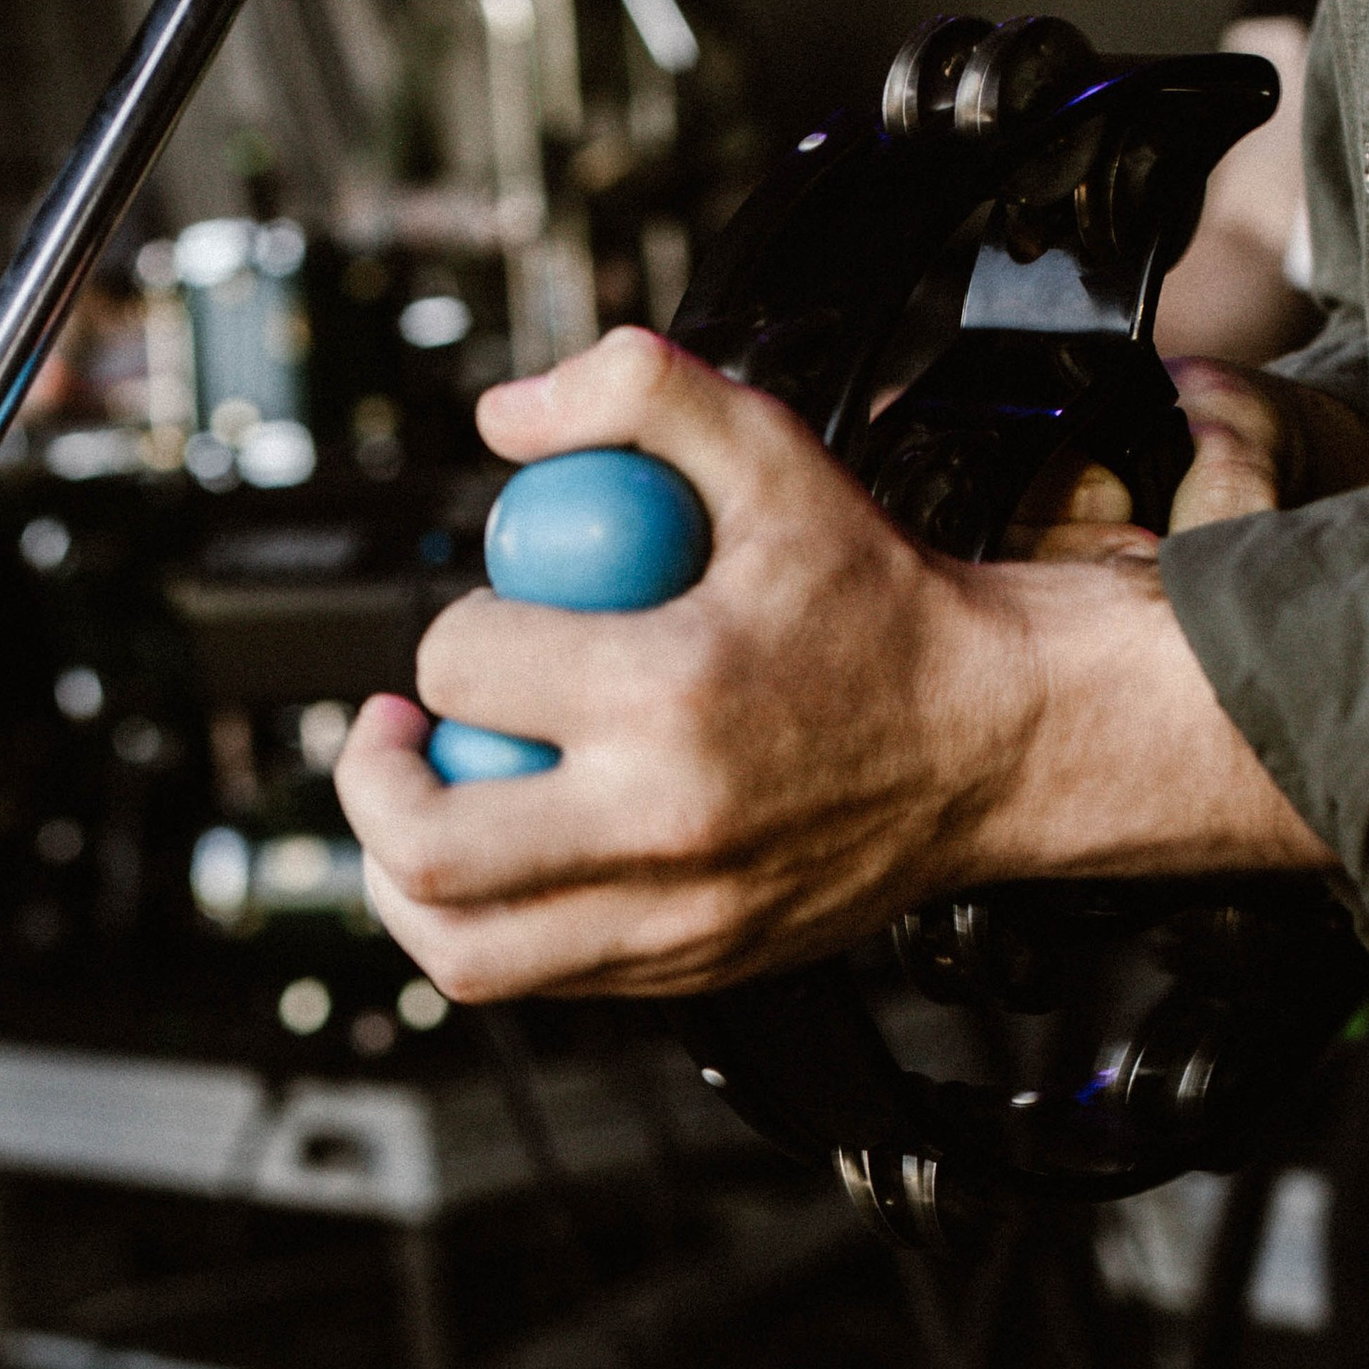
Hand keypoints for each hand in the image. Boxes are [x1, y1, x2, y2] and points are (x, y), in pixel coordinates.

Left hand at [334, 326, 1333, 1006]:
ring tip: (427, 805)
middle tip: (395, 734)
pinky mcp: (689, 967)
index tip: (484, 626)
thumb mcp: (775, 454)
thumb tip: (507, 418)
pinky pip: (538, 977)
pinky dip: (488, 922)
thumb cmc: (884, 609)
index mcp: (672, 694)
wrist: (995, 739)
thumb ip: (640, 390)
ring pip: (465, 950)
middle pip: (429, 850)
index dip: (449, 637)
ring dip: (404, 880)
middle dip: (373, 785)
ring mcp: (675, 917)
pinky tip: (506, 852)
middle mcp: (664, 826)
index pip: (467, 668)